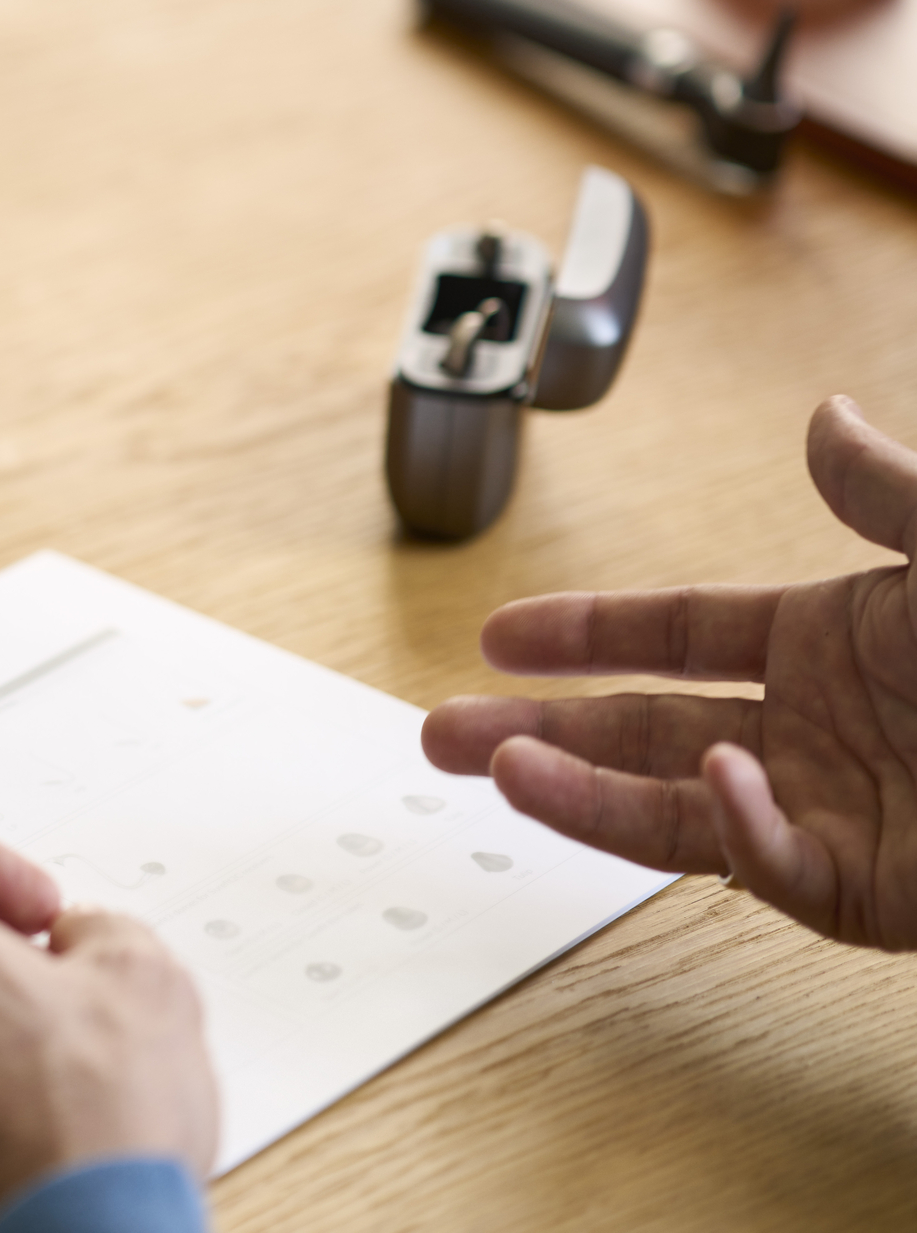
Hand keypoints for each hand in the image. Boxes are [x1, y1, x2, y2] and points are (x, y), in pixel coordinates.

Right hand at [424, 395, 916, 949]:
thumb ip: (890, 495)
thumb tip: (821, 422)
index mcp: (834, 640)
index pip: (674, 636)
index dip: (581, 635)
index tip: (497, 637)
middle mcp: (818, 731)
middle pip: (641, 732)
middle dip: (534, 733)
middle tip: (442, 736)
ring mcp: (840, 814)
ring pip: (674, 812)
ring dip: (580, 794)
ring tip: (498, 771)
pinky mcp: (877, 892)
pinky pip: (777, 867)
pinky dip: (735, 831)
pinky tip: (715, 783)